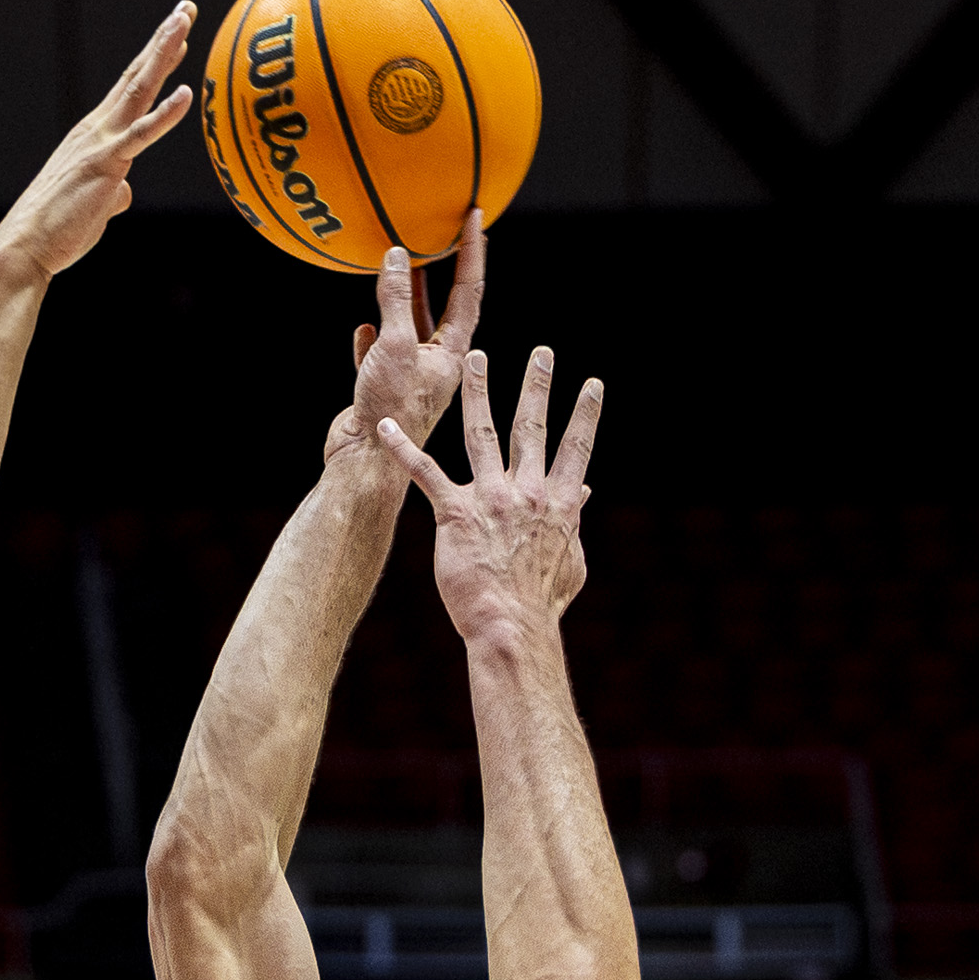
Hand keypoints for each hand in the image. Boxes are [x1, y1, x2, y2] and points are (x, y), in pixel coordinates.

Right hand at [0, 2, 196, 278]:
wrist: (27, 246)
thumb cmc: (58, 229)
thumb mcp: (95, 204)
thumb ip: (113, 190)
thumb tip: (124, 191)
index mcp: (96, 135)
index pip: (131, 89)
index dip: (156, 60)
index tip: (176, 35)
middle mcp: (98, 129)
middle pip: (137, 76)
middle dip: (163, 40)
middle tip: (186, 9)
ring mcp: (102, 142)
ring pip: (139, 89)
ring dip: (163, 53)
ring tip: (183, 22)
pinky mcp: (107, 164)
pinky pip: (141, 136)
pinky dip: (165, 115)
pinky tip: (186, 94)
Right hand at [327, 214, 485, 463]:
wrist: (364, 463)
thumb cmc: (390, 410)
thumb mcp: (396, 345)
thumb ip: (395, 300)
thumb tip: (396, 254)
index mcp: (452, 353)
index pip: (468, 291)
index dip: (472, 251)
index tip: (477, 216)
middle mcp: (436, 364)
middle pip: (441, 308)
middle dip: (440, 271)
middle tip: (440, 233)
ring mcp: (409, 378)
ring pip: (408, 330)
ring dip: (402, 302)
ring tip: (397, 269)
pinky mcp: (382, 392)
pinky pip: (379, 357)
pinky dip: (371, 340)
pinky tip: (362, 329)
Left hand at [376, 346, 602, 640]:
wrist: (511, 626)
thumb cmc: (541, 602)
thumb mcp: (571, 561)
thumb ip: (574, 523)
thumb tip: (584, 495)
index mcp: (556, 503)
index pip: (576, 449)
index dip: (586, 416)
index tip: (593, 385)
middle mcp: (526, 492)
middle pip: (532, 427)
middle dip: (537, 386)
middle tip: (541, 353)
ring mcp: (490, 499)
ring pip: (483, 433)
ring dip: (479, 392)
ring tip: (476, 359)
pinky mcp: (454, 513)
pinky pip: (424, 472)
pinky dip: (402, 447)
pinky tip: (385, 426)